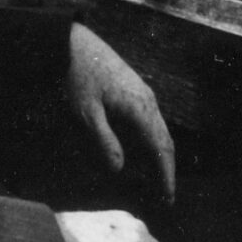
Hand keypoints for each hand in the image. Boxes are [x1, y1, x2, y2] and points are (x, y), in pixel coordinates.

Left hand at [67, 24, 175, 198]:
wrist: (73, 41)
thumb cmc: (77, 76)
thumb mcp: (86, 113)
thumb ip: (104, 141)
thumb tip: (120, 170)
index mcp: (140, 108)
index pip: (161, 149)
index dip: (165, 176)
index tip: (168, 199)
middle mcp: (148, 100)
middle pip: (165, 141)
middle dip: (166, 170)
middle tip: (165, 197)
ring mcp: (144, 92)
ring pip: (160, 130)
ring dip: (160, 155)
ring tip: (157, 179)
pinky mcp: (135, 88)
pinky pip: (152, 120)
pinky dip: (153, 140)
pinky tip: (144, 149)